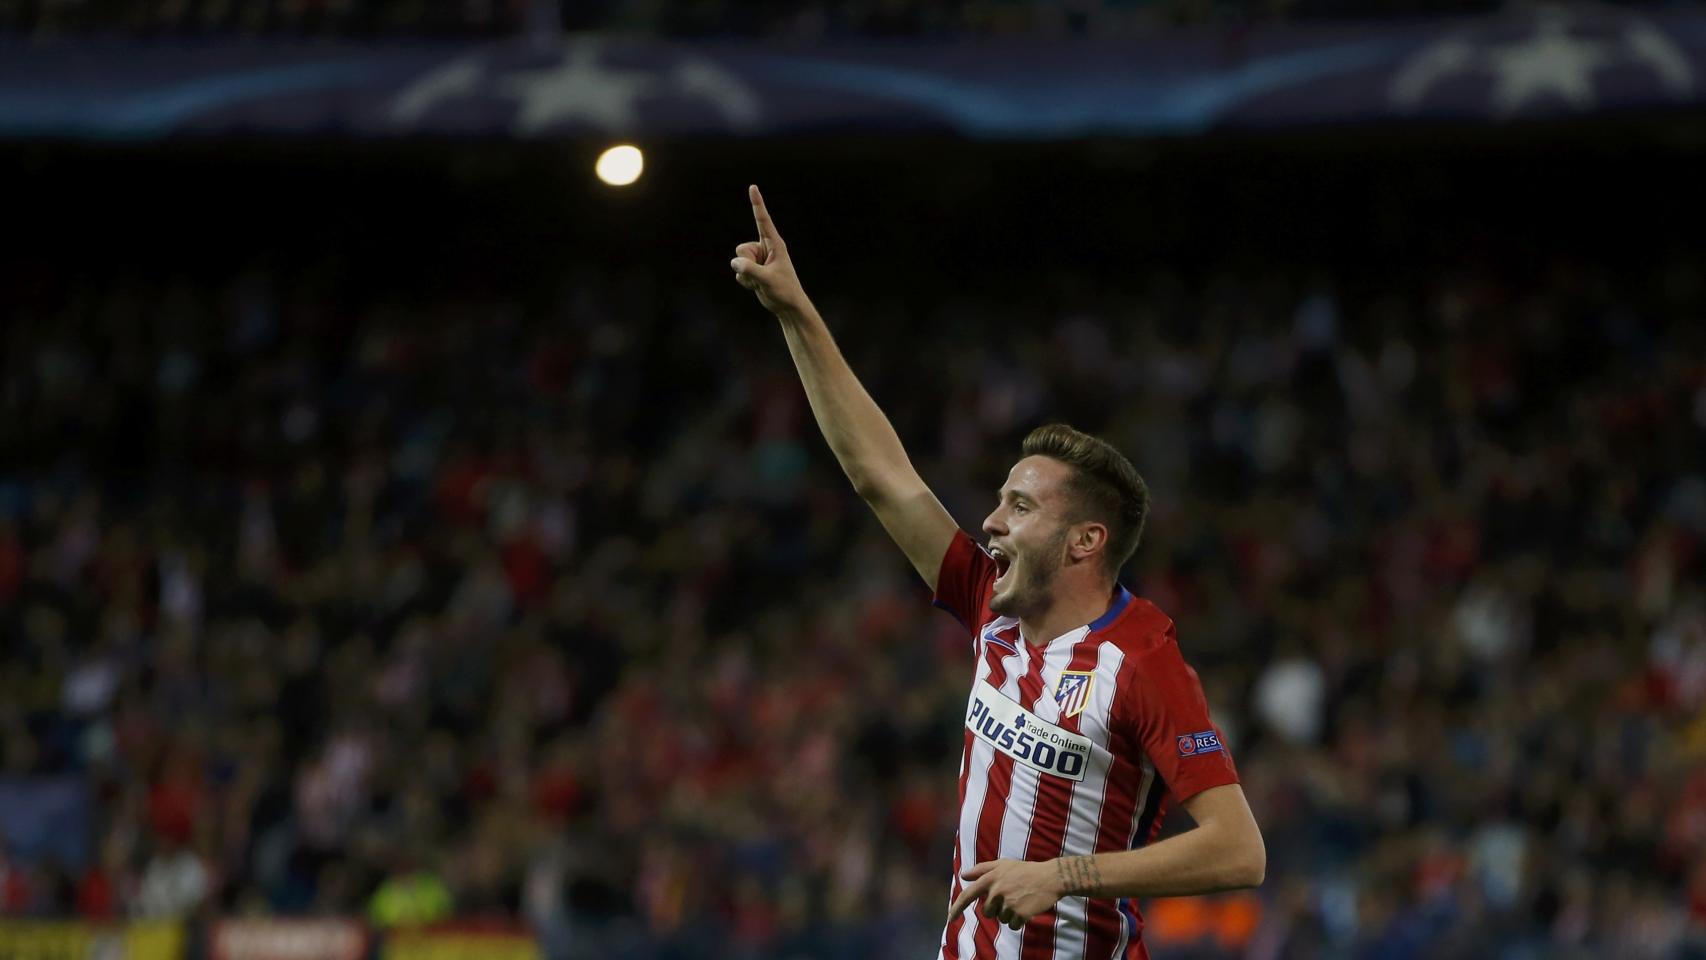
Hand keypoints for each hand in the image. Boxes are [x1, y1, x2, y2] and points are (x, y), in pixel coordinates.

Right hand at [730, 184, 809, 318]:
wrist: (787, 305)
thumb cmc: (784, 290)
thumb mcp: (767, 279)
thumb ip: (750, 270)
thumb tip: (734, 262)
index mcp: (774, 244)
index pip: (763, 220)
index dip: (757, 203)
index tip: (753, 187)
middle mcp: (764, 248)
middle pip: (742, 249)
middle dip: (747, 264)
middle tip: (762, 275)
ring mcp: (757, 259)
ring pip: (738, 260)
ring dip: (746, 274)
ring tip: (761, 281)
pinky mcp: (752, 269)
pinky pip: (738, 271)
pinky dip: (745, 281)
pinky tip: (757, 286)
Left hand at [947, 859, 1065, 930]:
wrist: (1050, 877)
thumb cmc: (1025, 870)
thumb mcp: (1003, 864)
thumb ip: (982, 869)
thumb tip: (963, 876)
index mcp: (990, 878)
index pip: (967, 895)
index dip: (957, 908)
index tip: (950, 918)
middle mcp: (996, 891)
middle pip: (987, 912)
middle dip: (997, 909)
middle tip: (1011, 897)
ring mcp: (1008, 903)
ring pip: (1001, 919)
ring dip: (1010, 914)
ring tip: (1020, 901)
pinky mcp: (1019, 913)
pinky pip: (1013, 926)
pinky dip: (1019, 921)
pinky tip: (1026, 909)